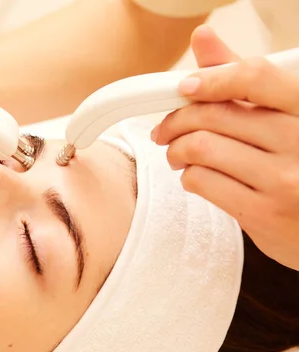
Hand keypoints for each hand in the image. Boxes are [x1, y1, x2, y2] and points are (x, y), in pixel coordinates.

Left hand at [152, 25, 298, 270]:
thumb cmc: (296, 162)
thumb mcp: (282, 116)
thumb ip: (244, 81)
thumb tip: (203, 38)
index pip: (254, 78)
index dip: (210, 78)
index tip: (185, 88)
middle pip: (214, 116)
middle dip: (176, 121)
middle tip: (165, 131)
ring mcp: (284, 181)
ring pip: (200, 149)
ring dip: (175, 151)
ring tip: (176, 155)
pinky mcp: (264, 214)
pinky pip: (202, 182)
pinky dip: (187, 176)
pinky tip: (194, 176)